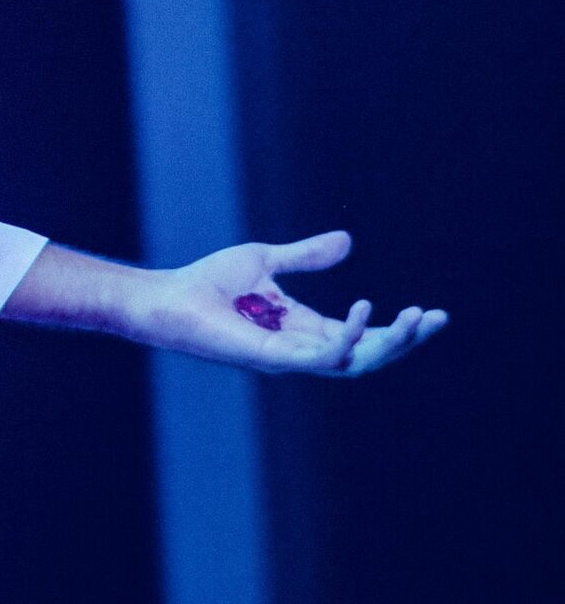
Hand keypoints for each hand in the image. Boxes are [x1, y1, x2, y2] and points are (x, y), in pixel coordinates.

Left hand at [149, 231, 446, 375]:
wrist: (166, 296)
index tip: (435, 313)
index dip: (399, 328)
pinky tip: (363, 311)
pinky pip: (322, 356)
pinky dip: (348, 338)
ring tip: (414, 317)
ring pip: (355, 363)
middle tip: (436, 318)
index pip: (364, 336)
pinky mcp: (273, 359)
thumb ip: (306, 256)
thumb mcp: (266, 260)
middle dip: (407, 340)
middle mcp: (303, 348)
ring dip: (389, 343)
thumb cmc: (208, 282)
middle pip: (369, 354)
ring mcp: (290, 358)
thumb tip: (347, 241)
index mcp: (305, 329)